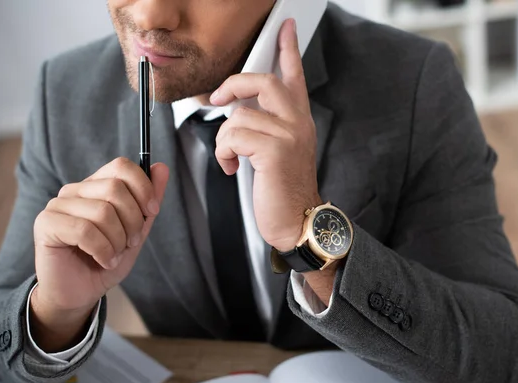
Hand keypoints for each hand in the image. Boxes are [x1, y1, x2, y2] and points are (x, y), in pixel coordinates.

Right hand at [31, 157, 168, 350]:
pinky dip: (102, 250)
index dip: (143, 188)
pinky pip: (84, 230)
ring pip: (102, 211)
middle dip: (133, 220)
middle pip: (115, 188)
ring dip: (118, 240)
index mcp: (96, 186)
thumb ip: (149, 200)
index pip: (121, 166)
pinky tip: (104, 261)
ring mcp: (58, 205)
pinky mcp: (46, 223)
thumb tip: (162, 168)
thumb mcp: (137, 231)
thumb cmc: (108, 260)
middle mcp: (75, 190)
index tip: (152, 212)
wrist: (81, 294)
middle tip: (131, 242)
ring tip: (114, 255)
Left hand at [209, 19, 320, 251]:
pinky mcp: (274, 151)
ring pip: (239, 116)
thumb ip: (267, 124)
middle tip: (219, 99)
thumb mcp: (280, 150)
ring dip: (224, 140)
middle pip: (263, 81)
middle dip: (234, 85)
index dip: (287, 48)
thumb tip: (237, 108)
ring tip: (231, 158)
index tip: (284, 26)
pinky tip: (233, 168)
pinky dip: (224, 153)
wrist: (298, 221)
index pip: (293, 75)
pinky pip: (233, 136)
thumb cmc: (283, 188)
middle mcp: (298, 122)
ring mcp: (288, 135)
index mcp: (299, 119)